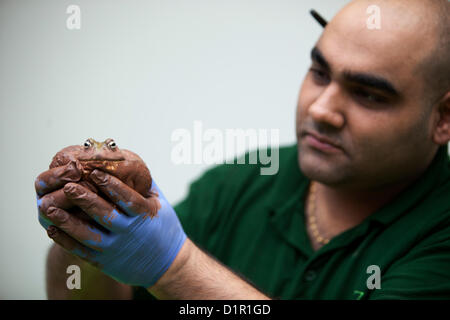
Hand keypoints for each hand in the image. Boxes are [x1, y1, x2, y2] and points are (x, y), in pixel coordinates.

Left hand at [36, 164, 186, 287]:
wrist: (166, 263)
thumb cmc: (162, 227)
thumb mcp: (160, 203)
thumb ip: (143, 184)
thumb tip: (124, 157)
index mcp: (145, 215)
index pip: (127, 199)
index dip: (112, 185)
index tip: (96, 171)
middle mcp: (130, 232)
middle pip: (105, 215)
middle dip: (85, 199)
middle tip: (68, 186)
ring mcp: (116, 248)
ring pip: (89, 234)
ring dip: (68, 221)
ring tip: (49, 207)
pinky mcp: (105, 261)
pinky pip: (82, 251)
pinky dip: (66, 241)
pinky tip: (52, 229)